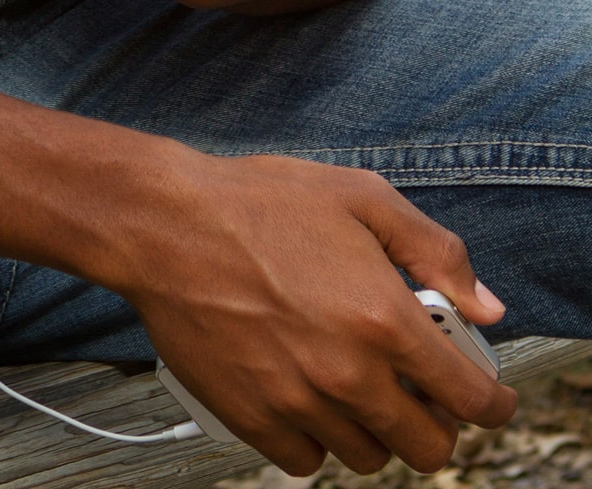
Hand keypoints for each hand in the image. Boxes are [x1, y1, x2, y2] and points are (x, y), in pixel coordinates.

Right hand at [111, 144, 514, 472]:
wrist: (166, 225)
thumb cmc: (257, 203)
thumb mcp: (360, 197)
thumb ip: (436, 250)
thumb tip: (486, 305)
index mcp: (384, 319)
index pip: (470, 398)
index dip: (493, 402)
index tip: (490, 397)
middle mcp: (349, 373)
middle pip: (427, 447)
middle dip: (435, 422)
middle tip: (417, 390)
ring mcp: (300, 403)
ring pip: (368, 458)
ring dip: (373, 429)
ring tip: (355, 385)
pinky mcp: (254, 418)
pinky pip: (306, 461)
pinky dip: (316, 439)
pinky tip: (309, 398)